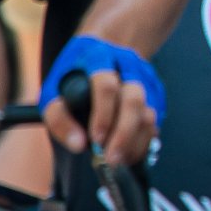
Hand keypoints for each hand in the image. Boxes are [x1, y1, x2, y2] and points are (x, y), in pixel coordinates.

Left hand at [41, 35, 164, 164]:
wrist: (105, 50)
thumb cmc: (74, 76)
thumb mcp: (54, 90)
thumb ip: (59, 117)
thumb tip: (79, 145)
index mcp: (98, 57)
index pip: (106, 85)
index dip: (103, 114)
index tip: (95, 139)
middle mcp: (127, 65)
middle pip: (134, 99)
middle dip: (123, 133)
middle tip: (111, 159)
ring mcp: (145, 79)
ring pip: (149, 112)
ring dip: (135, 141)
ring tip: (119, 159)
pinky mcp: (156, 94)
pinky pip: (156, 122)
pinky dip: (144, 141)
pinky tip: (129, 152)